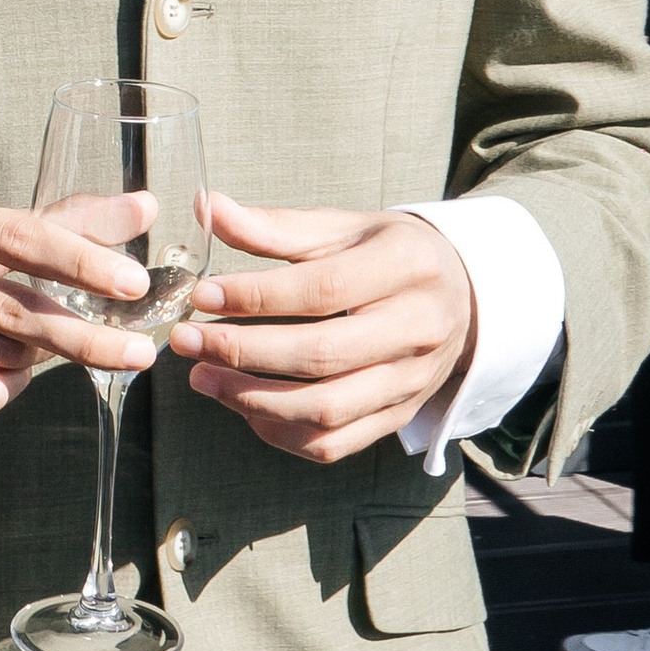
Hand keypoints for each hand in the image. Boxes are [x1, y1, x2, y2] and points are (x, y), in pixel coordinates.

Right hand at [0, 180, 161, 415]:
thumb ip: (56, 216)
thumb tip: (145, 208)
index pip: (18, 237)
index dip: (82, 263)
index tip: (134, 283)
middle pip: (14, 311)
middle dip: (85, 337)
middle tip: (139, 353)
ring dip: (38, 356)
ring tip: (49, 341)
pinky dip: (7, 387)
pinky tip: (13, 370)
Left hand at [167, 193, 474, 465]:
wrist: (462, 297)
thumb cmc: (391, 255)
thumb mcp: (345, 227)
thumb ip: (277, 226)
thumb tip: (207, 207)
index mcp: (406, 268)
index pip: (323, 289)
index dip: (256, 296)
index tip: (202, 296)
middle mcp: (417, 330)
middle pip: (322, 354)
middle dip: (243, 352)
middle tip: (187, 341)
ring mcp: (411, 381)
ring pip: (327, 409)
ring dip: (253, 399)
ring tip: (202, 378)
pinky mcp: (398, 417)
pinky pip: (335, 443)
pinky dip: (282, 433)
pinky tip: (244, 407)